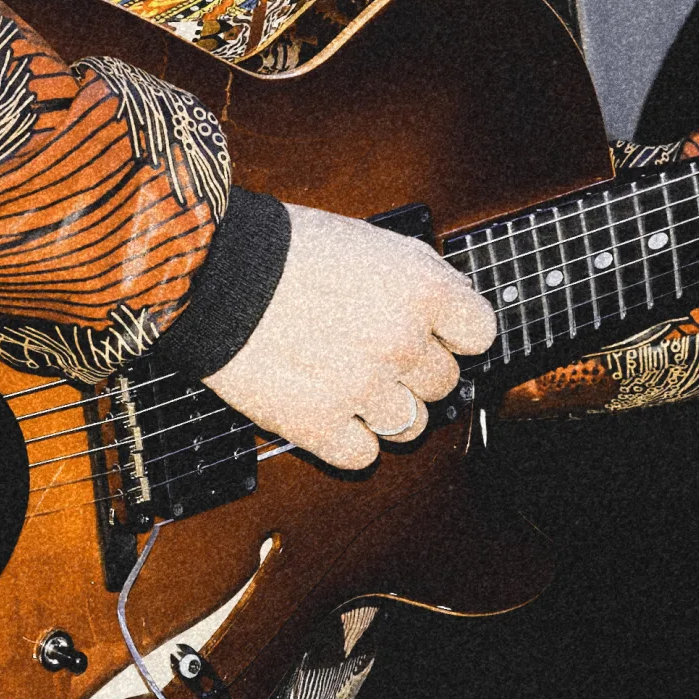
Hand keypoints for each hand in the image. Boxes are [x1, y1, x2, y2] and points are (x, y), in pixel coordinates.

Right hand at [204, 204, 496, 468]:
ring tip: (349, 381)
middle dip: (415, 370)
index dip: (455, 334)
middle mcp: (403, 342)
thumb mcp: (376, 243)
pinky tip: (328, 407)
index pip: (479, 335)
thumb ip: (424, 281)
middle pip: (444, 383)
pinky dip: (348, 439)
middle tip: (375, 352)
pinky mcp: (321, 427)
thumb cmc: (292, 251)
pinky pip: (364, 455)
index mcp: (424, 290)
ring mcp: (364, 389)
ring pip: (411, 426)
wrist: (218, 274)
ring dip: (385, 408)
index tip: (437, 333)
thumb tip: (455, 312)